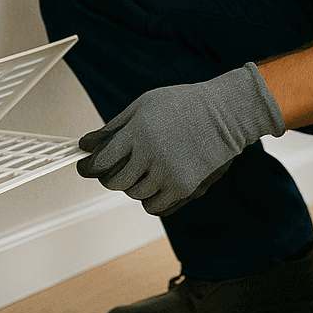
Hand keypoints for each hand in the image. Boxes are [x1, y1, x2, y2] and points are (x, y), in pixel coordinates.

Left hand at [77, 64, 285, 215]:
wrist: (227, 114)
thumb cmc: (183, 105)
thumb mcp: (144, 105)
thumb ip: (113, 127)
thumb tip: (86, 144)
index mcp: (140, 132)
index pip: (102, 160)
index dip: (89, 166)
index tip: (86, 165)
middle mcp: (153, 156)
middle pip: (114, 182)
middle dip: (109, 176)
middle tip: (113, 168)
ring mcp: (170, 176)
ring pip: (134, 194)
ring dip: (133, 183)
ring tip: (145, 167)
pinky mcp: (185, 190)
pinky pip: (154, 207)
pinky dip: (151, 198)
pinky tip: (156, 181)